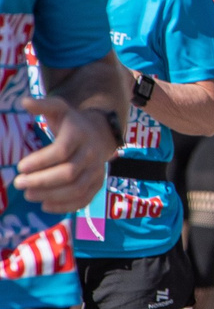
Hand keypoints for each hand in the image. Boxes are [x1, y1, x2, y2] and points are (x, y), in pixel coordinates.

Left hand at [15, 96, 116, 211]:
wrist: (100, 132)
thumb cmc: (71, 122)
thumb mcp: (59, 108)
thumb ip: (43, 105)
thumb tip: (24, 102)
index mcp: (80, 134)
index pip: (61, 151)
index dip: (40, 161)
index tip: (19, 167)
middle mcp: (92, 153)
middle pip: (68, 173)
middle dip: (41, 181)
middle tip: (19, 183)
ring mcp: (97, 169)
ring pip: (77, 188)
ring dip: (50, 195)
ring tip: (29, 194)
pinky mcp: (98, 183)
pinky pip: (84, 199)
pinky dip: (65, 206)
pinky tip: (45, 206)